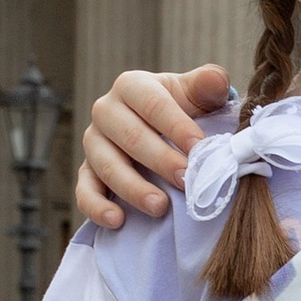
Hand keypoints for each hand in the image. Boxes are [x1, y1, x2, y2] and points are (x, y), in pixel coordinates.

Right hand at [73, 67, 229, 227]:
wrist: (162, 131)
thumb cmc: (182, 109)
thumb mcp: (196, 93)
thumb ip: (208, 84)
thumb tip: (216, 80)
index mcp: (131, 86)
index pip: (153, 105)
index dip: (177, 127)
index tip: (200, 149)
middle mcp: (105, 111)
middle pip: (130, 136)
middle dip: (160, 160)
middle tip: (187, 181)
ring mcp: (93, 143)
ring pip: (107, 166)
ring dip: (133, 188)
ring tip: (160, 207)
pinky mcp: (86, 171)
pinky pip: (84, 190)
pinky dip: (97, 207)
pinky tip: (117, 220)